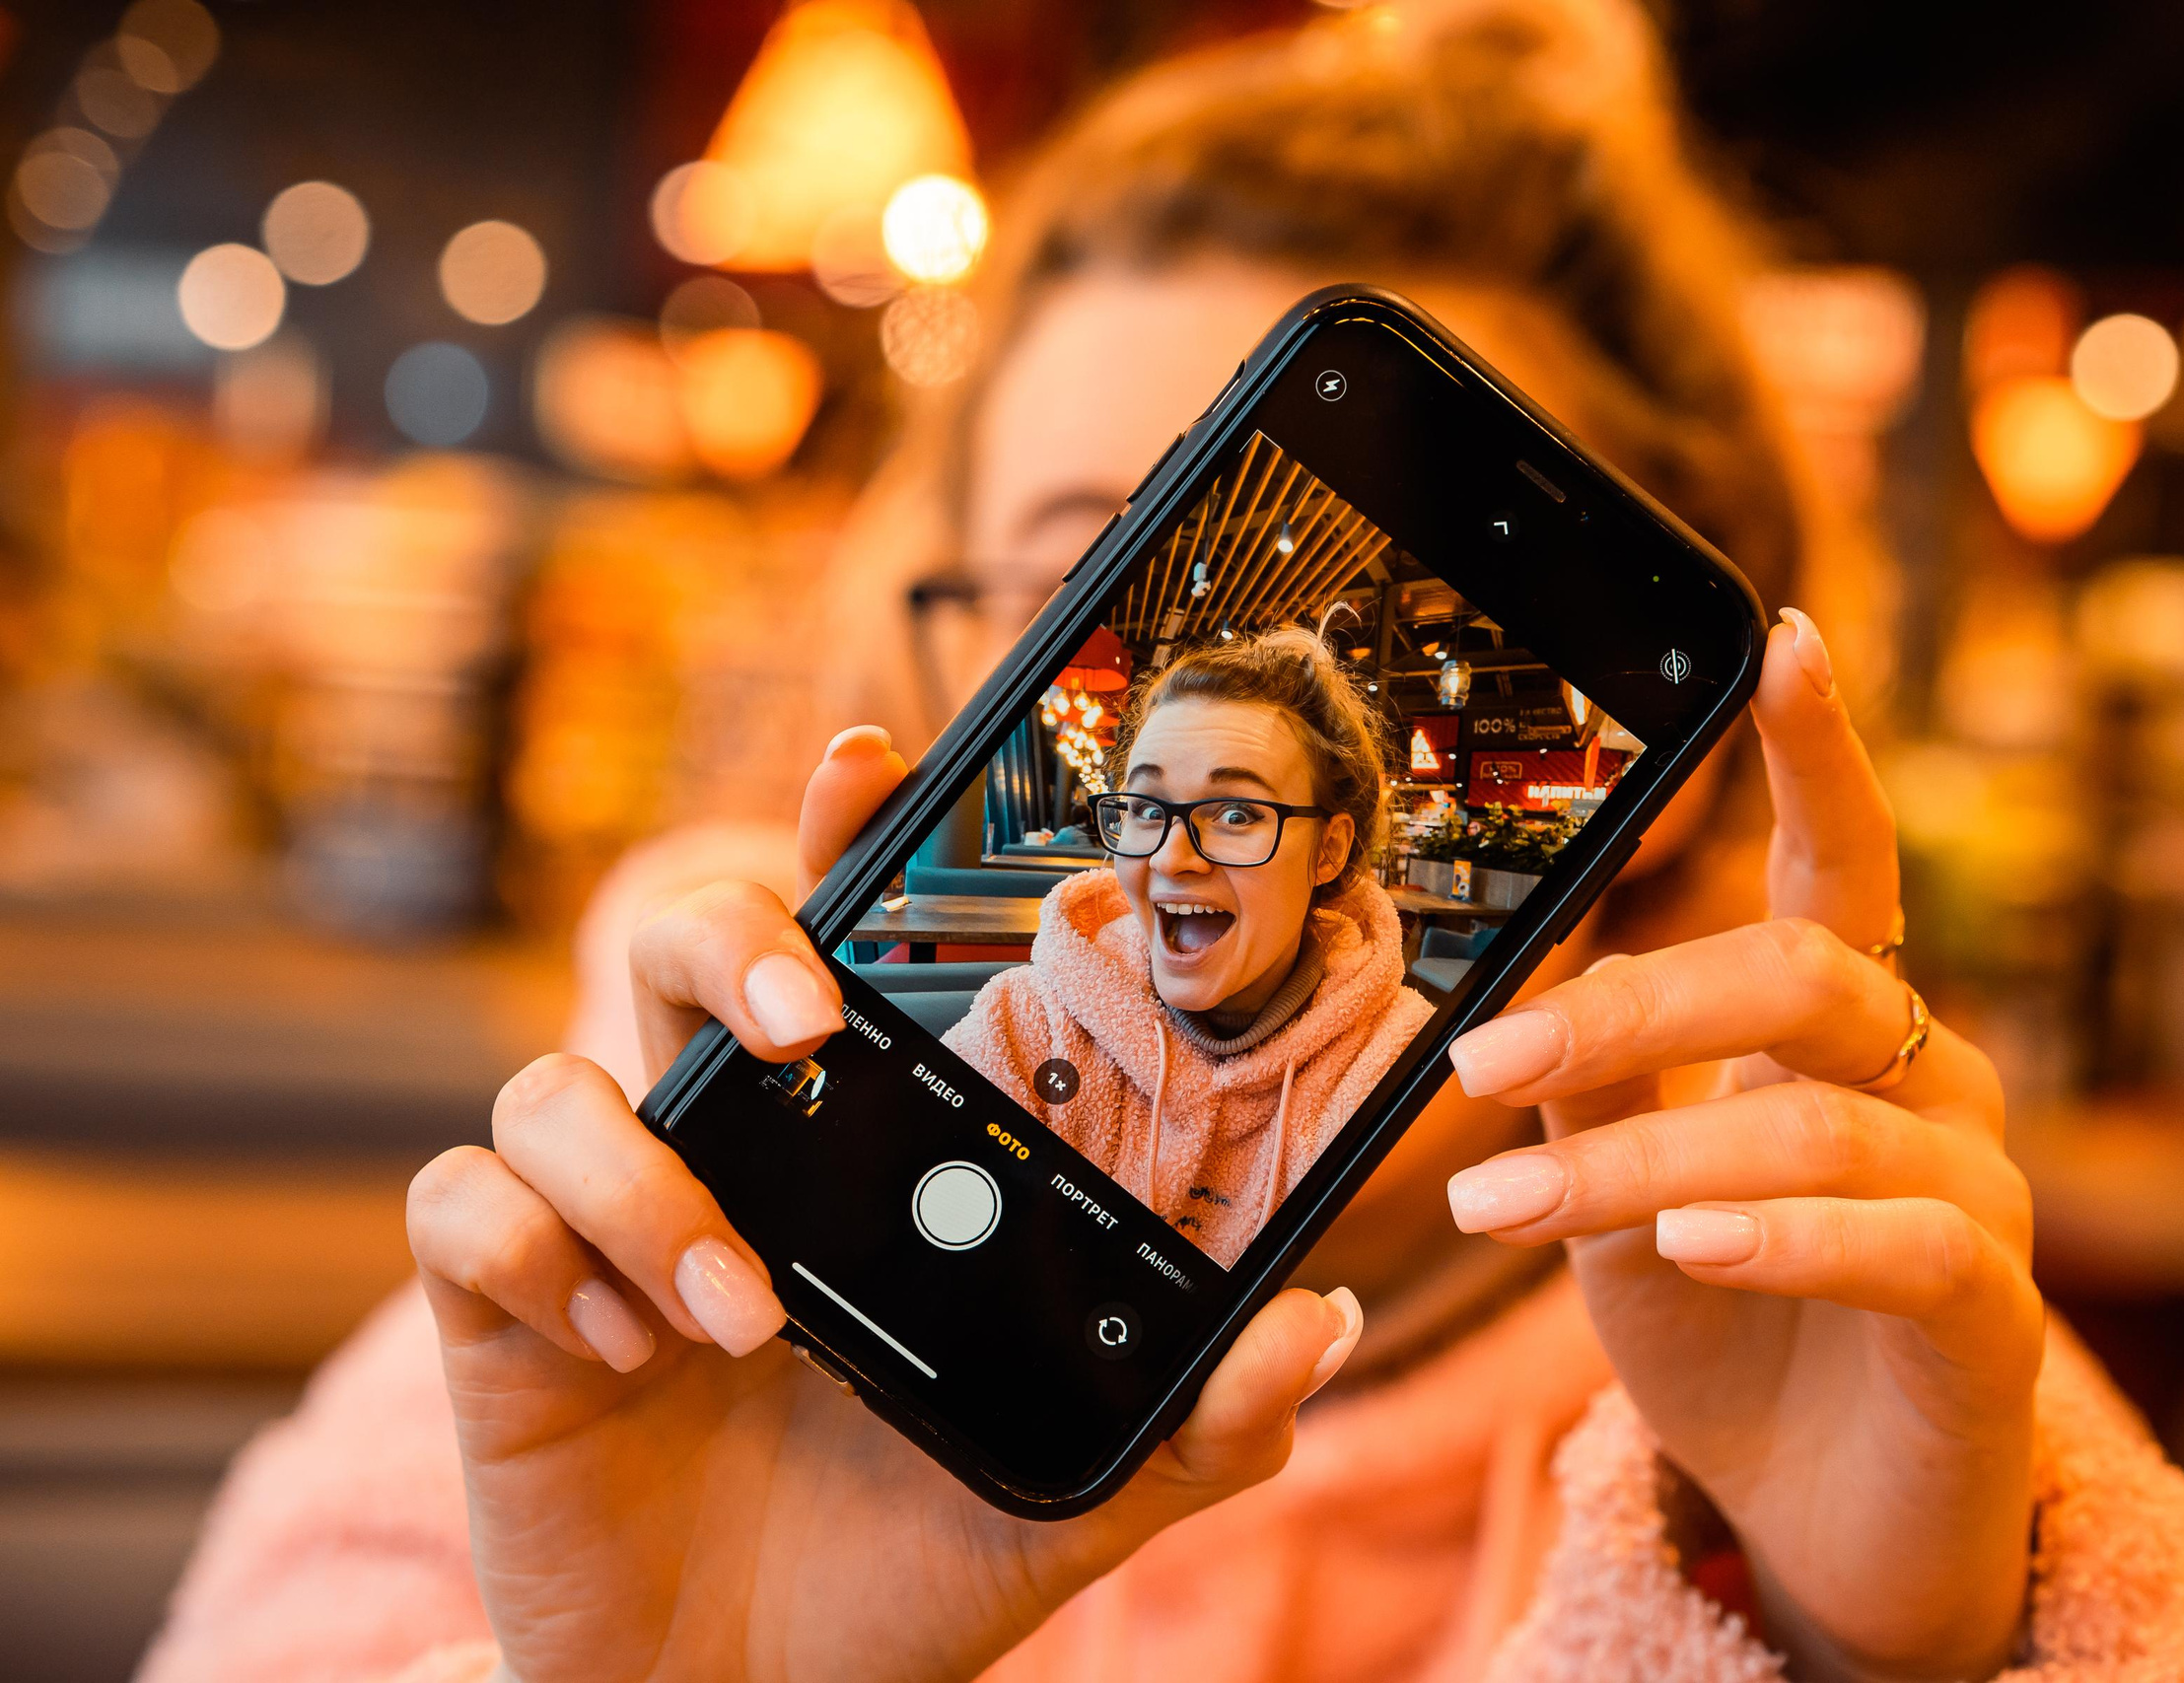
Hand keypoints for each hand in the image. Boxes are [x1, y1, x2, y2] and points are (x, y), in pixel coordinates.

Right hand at [409, 727, 1363, 1682]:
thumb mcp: (1073, 1496)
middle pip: (677, 954)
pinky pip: (462, 1210)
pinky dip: (538, 1259)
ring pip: (549, 1082)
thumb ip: (1199, 1421)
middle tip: (802, 1022)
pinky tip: (622, 1353)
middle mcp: (725, 1163)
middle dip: (730, 943)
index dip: (837, 840)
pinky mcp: (500, 1315)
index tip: (872, 756)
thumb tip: (1323, 1321)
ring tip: (738, 1317)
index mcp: (857, 1168)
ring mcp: (599, 1231)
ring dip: (642, 1179)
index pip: (837, 956)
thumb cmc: (905, 1576)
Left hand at [1442, 613, 2040, 1682]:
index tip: (1782, 640)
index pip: (1843, 864)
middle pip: (1799, 976)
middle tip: (1480, 1058)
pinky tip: (1685, 1239)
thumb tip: (1508, 985)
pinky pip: (1898, 1242)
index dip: (1820, 754)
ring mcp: (1979, 1191)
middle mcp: (1933, 1078)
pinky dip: (1778, 1235)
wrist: (1809, 1518)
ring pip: (1813, 1123)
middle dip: (1628, 1005)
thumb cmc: (1721, 1329)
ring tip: (1505, 1206)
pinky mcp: (1993, 1310)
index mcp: (1846, 1027)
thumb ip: (1591, 1079)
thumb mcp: (1620, 1186)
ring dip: (1638, 1160)